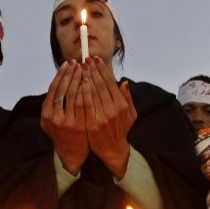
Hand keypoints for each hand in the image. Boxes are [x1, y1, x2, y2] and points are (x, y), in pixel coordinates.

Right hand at [41, 61, 88, 173]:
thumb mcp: (50, 121)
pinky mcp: (78, 126)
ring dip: (79, 79)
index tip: (67, 63)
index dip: (61, 74)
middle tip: (78, 62)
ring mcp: (66, 122)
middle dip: (71, 73)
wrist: (71, 154)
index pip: (53, 88)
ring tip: (85, 68)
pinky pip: (83, 104)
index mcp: (46, 113)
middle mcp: (53, 117)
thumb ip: (51, 104)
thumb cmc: (63, 134)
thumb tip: (57, 83)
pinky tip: (90, 82)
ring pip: (73, 95)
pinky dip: (86, 91)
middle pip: (63, 89)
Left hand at [83, 58, 136, 177]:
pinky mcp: (92, 123)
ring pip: (92, 92)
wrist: (113, 150)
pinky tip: (78, 83)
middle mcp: (113, 109)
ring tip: (80, 67)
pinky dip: (82, 92)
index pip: (110, 83)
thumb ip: (128, 98)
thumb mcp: (130, 114)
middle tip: (86, 59)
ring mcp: (102, 117)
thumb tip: (124, 82)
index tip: (96, 59)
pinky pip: (85, 104)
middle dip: (93, 70)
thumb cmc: (120, 130)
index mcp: (122, 105)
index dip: (103, 70)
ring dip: (86, 77)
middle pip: (100, 85)